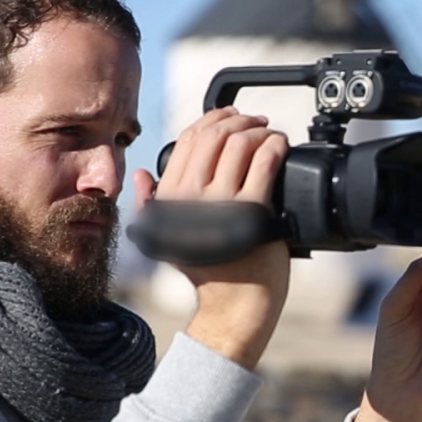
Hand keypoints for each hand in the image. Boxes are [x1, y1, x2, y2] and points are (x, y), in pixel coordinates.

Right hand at [132, 106, 288, 369]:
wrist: (235, 304)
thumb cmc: (208, 272)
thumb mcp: (168, 238)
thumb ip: (152, 206)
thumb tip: (140, 175)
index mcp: (170, 198)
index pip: (189, 140)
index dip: (212, 119)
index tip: (230, 117)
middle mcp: (192, 198)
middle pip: (214, 136)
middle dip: (239, 121)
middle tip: (256, 122)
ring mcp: (223, 204)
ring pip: (239, 144)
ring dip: (259, 131)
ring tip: (269, 134)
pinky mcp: (254, 211)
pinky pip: (264, 162)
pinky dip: (275, 145)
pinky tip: (280, 146)